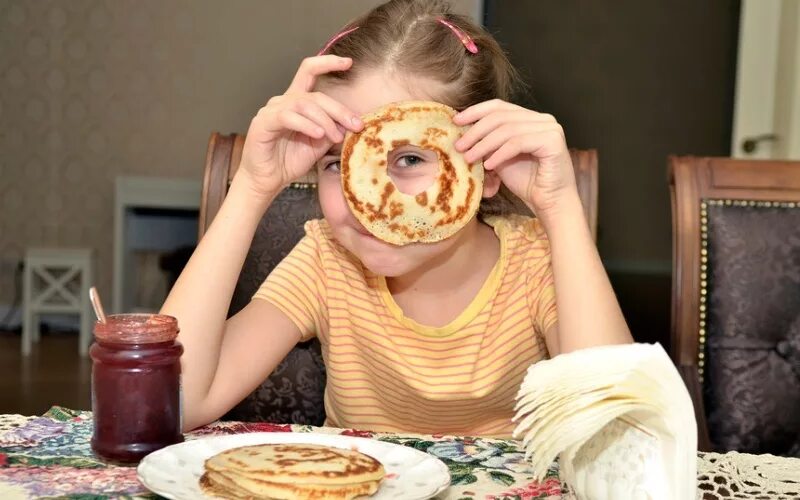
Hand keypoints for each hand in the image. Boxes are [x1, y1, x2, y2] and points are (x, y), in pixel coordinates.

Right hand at [237, 55, 362, 198]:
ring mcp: (272, 110)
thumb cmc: (289, 161)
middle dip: (339, 110)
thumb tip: (352, 122)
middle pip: (315, 95)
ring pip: (304, 105)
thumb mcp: (319, 144)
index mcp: (296, 101)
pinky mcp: (263, 122)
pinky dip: (307, 125)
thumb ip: (333, 129)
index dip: (327, 63)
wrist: (267, 181)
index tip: (348, 63)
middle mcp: (283, 101)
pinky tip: (318, 134)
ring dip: (325, 121)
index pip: (309, 72)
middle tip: (356, 125)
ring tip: (336, 137)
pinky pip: (288, 117)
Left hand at [453, 100, 577, 217]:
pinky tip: (489, 166)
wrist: (549, 202)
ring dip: (484, 144)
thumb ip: (487, 142)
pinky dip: (500, 153)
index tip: (456, 122)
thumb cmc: (526, 182)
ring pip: (507, 129)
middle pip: (501, 116)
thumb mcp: (499, 157)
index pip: (499, 106)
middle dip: (475, 130)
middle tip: (459, 146)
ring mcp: (550, 128)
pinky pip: (518, 143)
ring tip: (469, 158)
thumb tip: (462, 133)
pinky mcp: (552, 140)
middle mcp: (542, 119)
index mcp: (530, 118)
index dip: (475, 112)